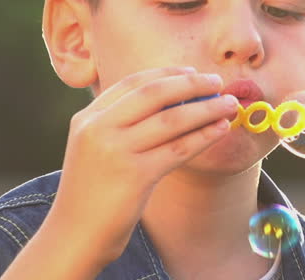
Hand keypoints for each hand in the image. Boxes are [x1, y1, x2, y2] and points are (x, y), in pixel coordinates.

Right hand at [45, 66, 237, 264]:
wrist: (75, 234)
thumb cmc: (94, 190)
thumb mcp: (95, 147)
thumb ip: (121, 122)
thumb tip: (176, 99)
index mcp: (88, 117)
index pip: (133, 82)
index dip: (167, 74)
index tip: (192, 71)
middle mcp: (98, 129)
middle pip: (154, 93)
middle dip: (191, 84)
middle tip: (218, 82)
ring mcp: (115, 151)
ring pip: (172, 120)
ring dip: (206, 109)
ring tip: (229, 105)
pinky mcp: (134, 176)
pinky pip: (179, 148)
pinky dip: (204, 136)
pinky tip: (221, 129)